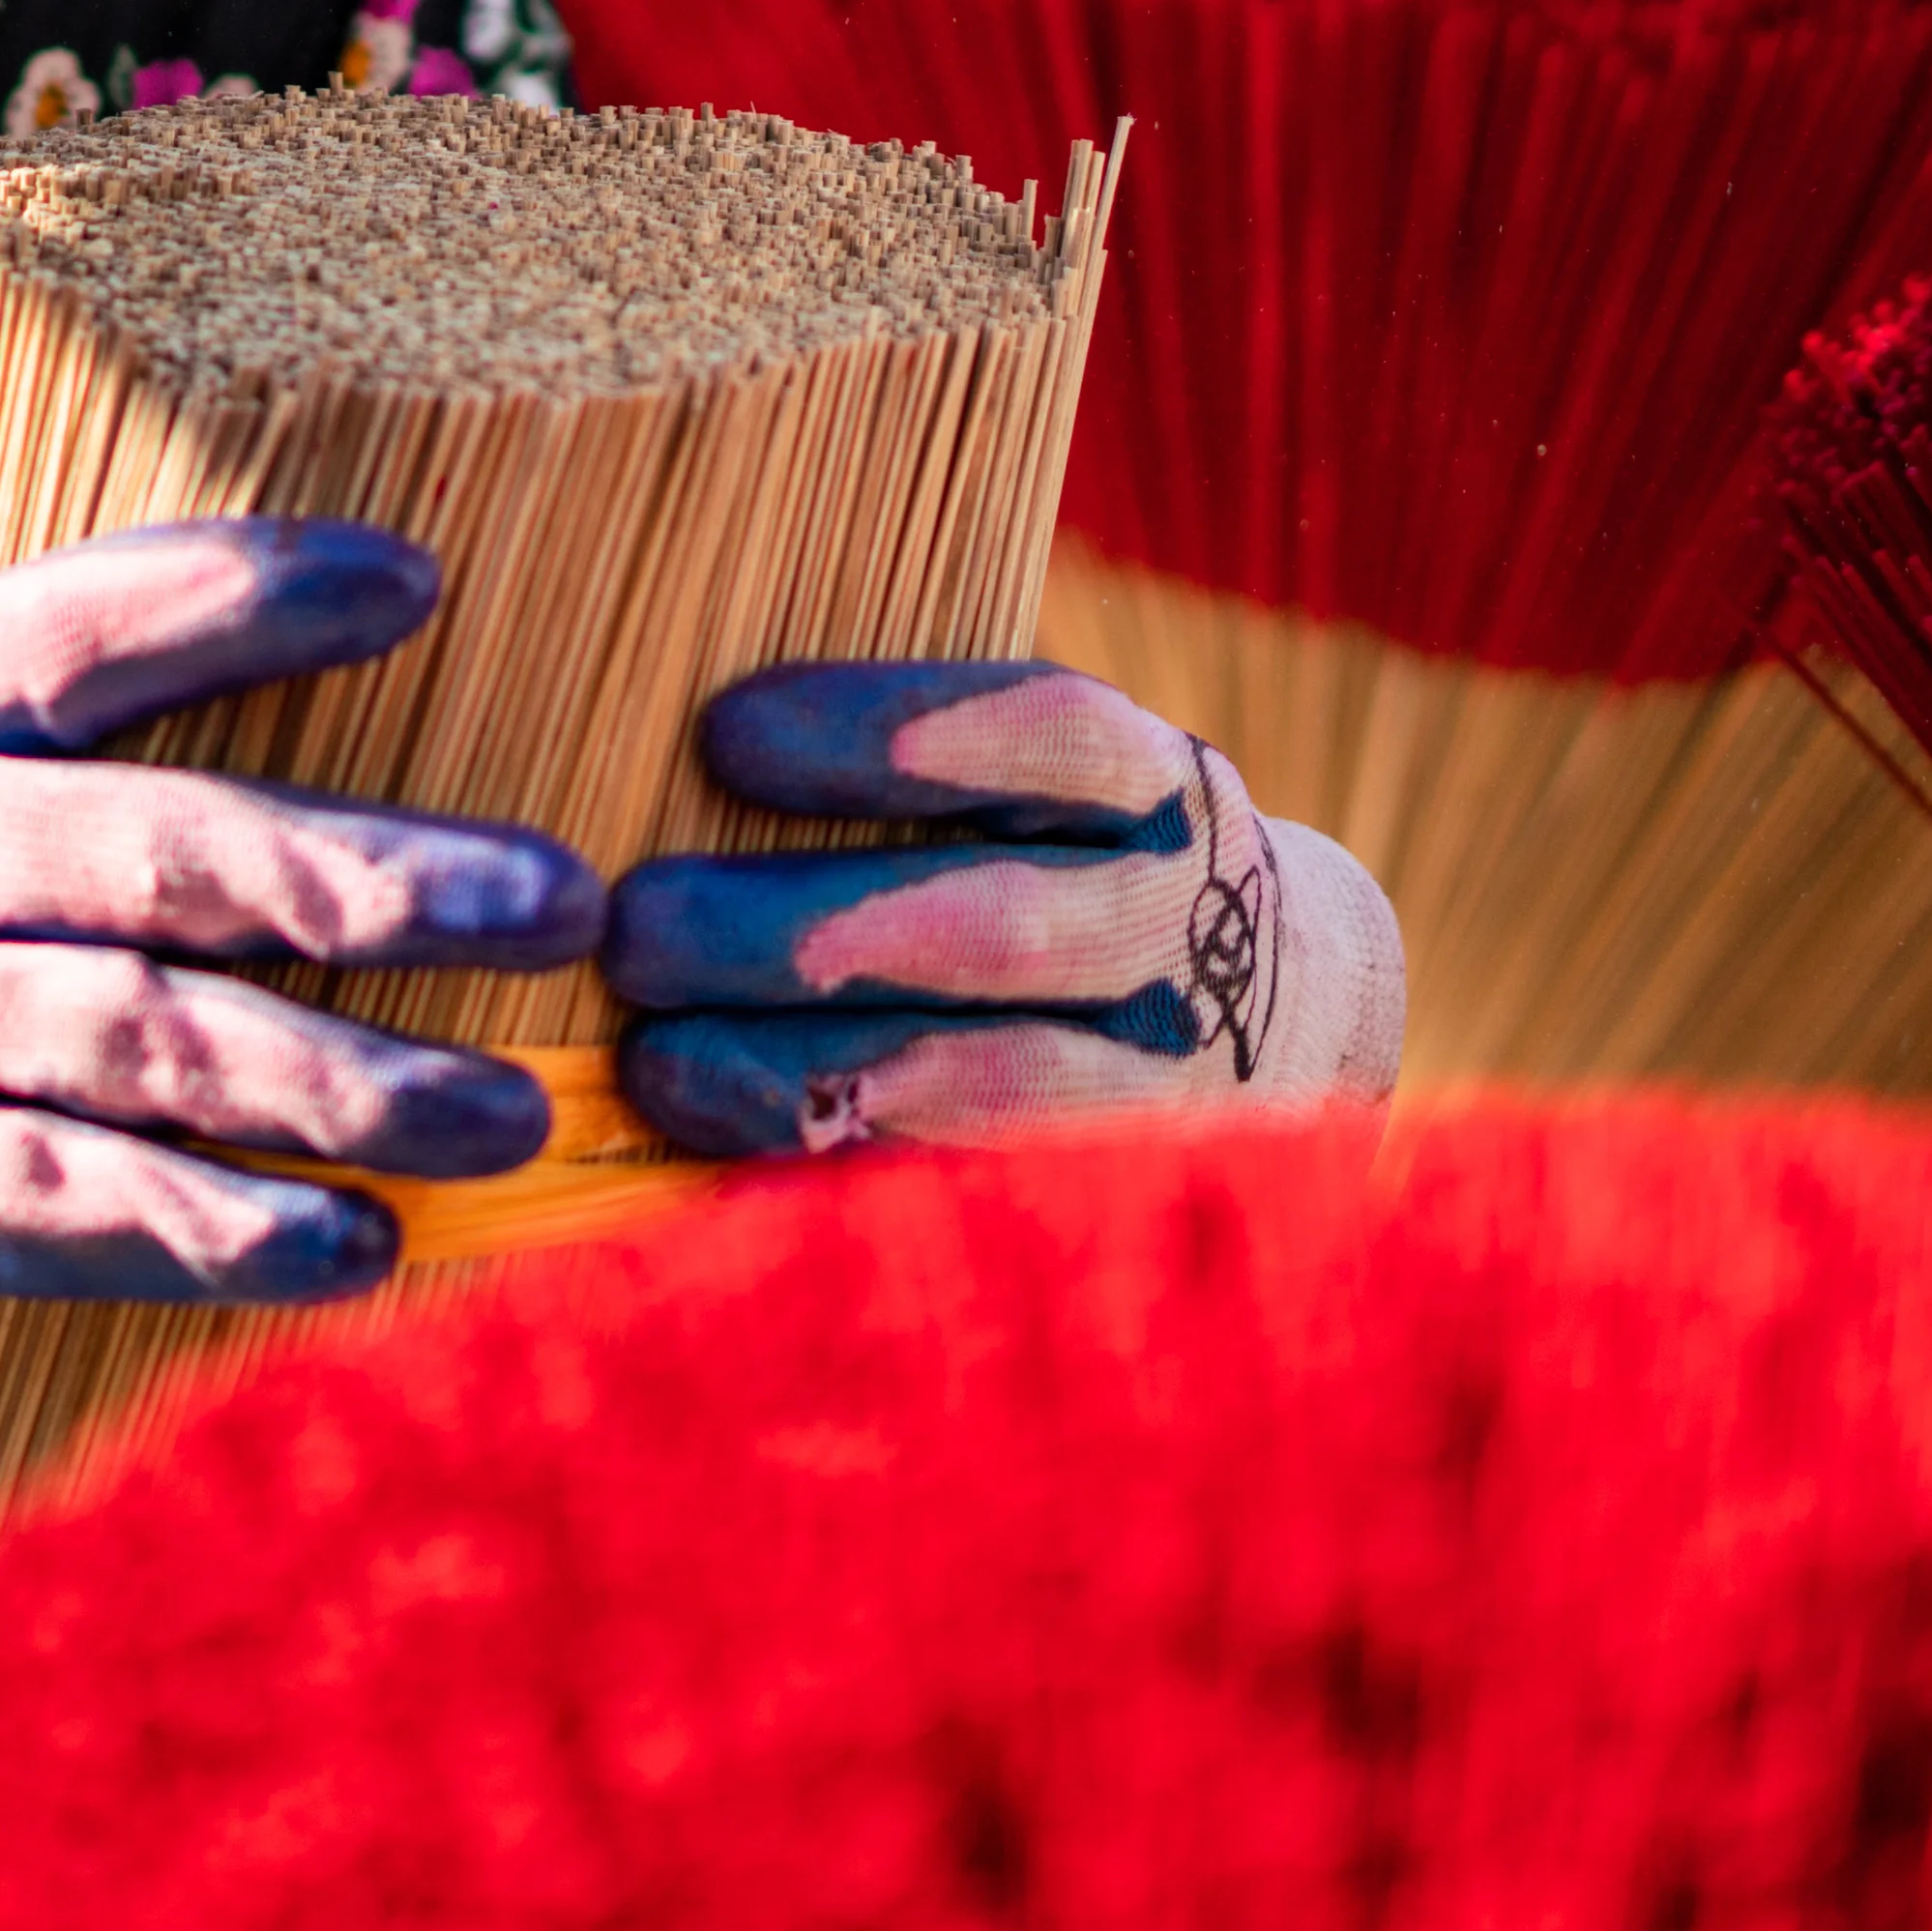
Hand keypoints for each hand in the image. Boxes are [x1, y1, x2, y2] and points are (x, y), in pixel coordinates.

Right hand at [0, 517, 597, 1302]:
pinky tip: (346, 1258)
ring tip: (505, 1113)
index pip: (86, 624)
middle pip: (157, 858)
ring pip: (134, 1050)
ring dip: (334, 1086)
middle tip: (558, 898)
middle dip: (367, 885)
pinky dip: (202, 1241)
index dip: (250, 597)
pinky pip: (49, 1212)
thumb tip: (3, 554)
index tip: (417, 578)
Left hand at [609, 662, 1399, 1158]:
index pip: (1050, 735)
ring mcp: (1170, 1076)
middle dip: (810, 930)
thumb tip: (673, 756)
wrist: (1289, 1009)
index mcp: (1152, 787)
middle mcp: (1177, 927)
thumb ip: (909, 776)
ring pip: (1003, 1085)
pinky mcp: (1128, 1195)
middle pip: (1004, 930)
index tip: (726, 732)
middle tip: (643, 927)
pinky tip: (738, 1177)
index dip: (895, 730)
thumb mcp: (1046, 787)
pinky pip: (992, 1200)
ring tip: (662, 1065)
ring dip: (817, 1075)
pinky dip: (862, 1188)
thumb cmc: (1076, 863)